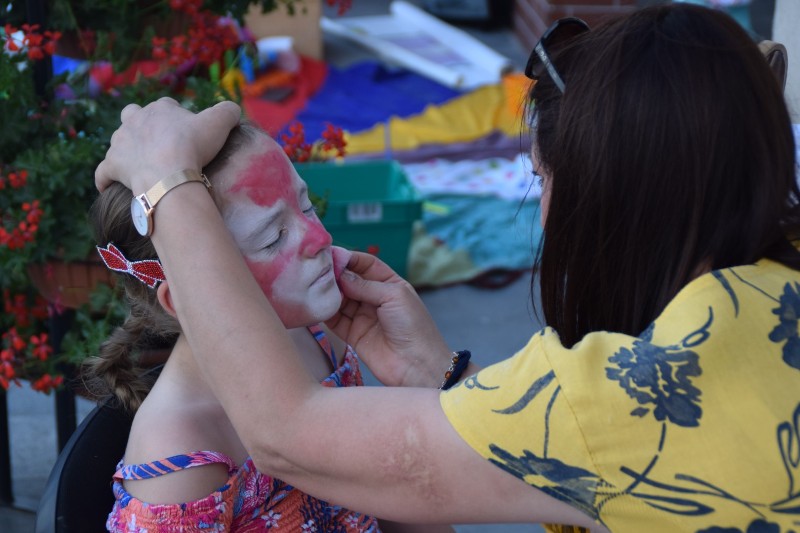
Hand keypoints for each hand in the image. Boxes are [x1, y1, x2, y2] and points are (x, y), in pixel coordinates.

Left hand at [95, 98, 240, 192]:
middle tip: (159, 143)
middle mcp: (134, 121)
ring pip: (118, 141)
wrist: (169, 175)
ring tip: (141, 163)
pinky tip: (108, 184)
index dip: (178, 118)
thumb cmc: (193, 146)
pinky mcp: (112, 166)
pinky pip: (103, 172)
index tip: (188, 133)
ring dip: (126, 148)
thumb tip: (232, 110)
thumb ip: (227, 111)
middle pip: (133, 115)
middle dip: (142, 124)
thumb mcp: (220, 123)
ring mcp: (120, 143)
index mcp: (159, 108)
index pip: (167, 107)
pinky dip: (105, 178)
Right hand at [326, 252, 451, 387]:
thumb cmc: (413, 326)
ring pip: (340, 299)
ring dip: (328, 293)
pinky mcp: (352, 335)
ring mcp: (363, 316)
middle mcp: (375, 298)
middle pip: (349, 280)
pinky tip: (316, 304)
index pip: (366, 264)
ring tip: (313, 285)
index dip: (349, 258)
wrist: (417, 366)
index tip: (331, 254)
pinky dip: (325, 312)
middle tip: (317, 270)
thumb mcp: (393, 296)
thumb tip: (340, 274)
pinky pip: (335, 320)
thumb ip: (365, 285)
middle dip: (334, 274)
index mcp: (390, 284)